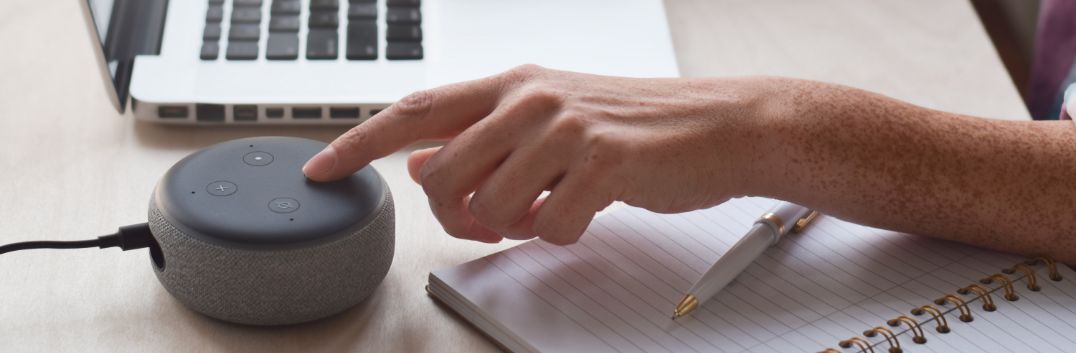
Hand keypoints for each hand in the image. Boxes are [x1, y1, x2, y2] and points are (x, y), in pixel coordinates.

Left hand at [303, 65, 770, 243]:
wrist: (715, 125)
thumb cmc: (632, 125)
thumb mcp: (548, 118)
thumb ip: (484, 138)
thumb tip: (424, 161)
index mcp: (512, 84)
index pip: (415, 110)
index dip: (359, 143)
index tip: (322, 170)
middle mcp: (530, 99)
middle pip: (442, 174)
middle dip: (454, 215)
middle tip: (487, 222)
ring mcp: (565, 129)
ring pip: (490, 207)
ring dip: (512, 227)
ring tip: (546, 210)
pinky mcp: (600, 164)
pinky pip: (547, 227)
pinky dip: (559, 234)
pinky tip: (583, 212)